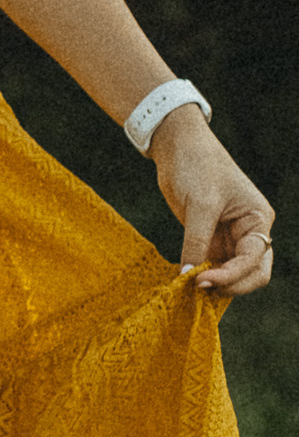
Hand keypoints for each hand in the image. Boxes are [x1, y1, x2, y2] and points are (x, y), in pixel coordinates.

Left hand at [152, 112, 273, 295]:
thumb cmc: (197, 166)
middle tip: (200, 288)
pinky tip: (186, 280)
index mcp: (257, 219)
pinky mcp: (210, 238)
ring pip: (233, 273)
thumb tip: (189, 275)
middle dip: (231, 286)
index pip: (254, 260)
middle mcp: (249, 231)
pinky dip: (204, 275)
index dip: (232, 276)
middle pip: (253, 273)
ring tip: (190, 288)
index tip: (201, 280)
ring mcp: (230, 237)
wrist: (178, 148)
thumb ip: (196, 241)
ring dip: (216, 284)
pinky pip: (214, 265)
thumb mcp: (200, 205)